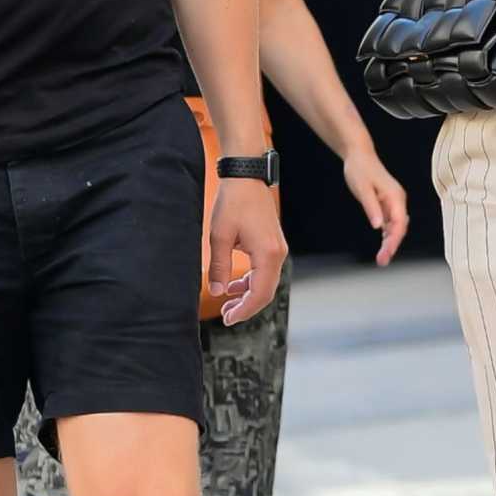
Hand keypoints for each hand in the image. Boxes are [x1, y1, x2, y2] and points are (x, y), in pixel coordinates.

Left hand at [207, 177, 287, 326]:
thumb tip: (217, 292)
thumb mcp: (219, 237)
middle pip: (266, 292)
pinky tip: (235, 284)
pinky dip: (252, 281)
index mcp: (267, 254)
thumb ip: (218, 268)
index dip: (244, 311)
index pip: (260, 294)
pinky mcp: (273, 244)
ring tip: (227, 303)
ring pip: (266, 282)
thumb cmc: (233, 203)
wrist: (246, 177)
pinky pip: (265, 271)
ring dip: (248, 294)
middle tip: (225, 315)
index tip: (227, 319)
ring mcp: (278, 249)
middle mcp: (278, 254)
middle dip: (246, 306)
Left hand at [342, 144, 408, 265]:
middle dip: (392, 245)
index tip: (387, 253)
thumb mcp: (363, 189)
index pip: (399, 223)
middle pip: (399, 228)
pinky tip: (383, 245)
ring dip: (390, 242)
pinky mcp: (387, 204)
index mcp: (395, 197)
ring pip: (396, 227)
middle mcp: (398, 201)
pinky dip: (388, 235)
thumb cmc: (360, 169)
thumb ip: (371, 207)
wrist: (359, 156)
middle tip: (382, 261)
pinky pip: (390, 223)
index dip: (394, 240)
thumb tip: (378, 226)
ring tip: (382, 258)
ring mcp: (393, 203)